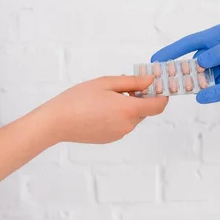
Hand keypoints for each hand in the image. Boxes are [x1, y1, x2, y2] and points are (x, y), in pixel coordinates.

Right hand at [44, 75, 167, 143]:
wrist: (56, 123)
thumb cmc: (77, 99)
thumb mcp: (105, 83)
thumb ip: (132, 82)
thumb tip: (151, 81)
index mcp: (128, 110)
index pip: (158, 106)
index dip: (162, 95)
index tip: (159, 86)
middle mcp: (127, 125)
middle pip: (144, 110)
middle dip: (140, 98)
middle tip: (125, 85)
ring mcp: (119, 134)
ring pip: (132, 117)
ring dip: (127, 107)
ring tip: (106, 97)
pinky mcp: (110, 139)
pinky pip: (121, 125)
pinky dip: (117, 116)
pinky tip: (100, 109)